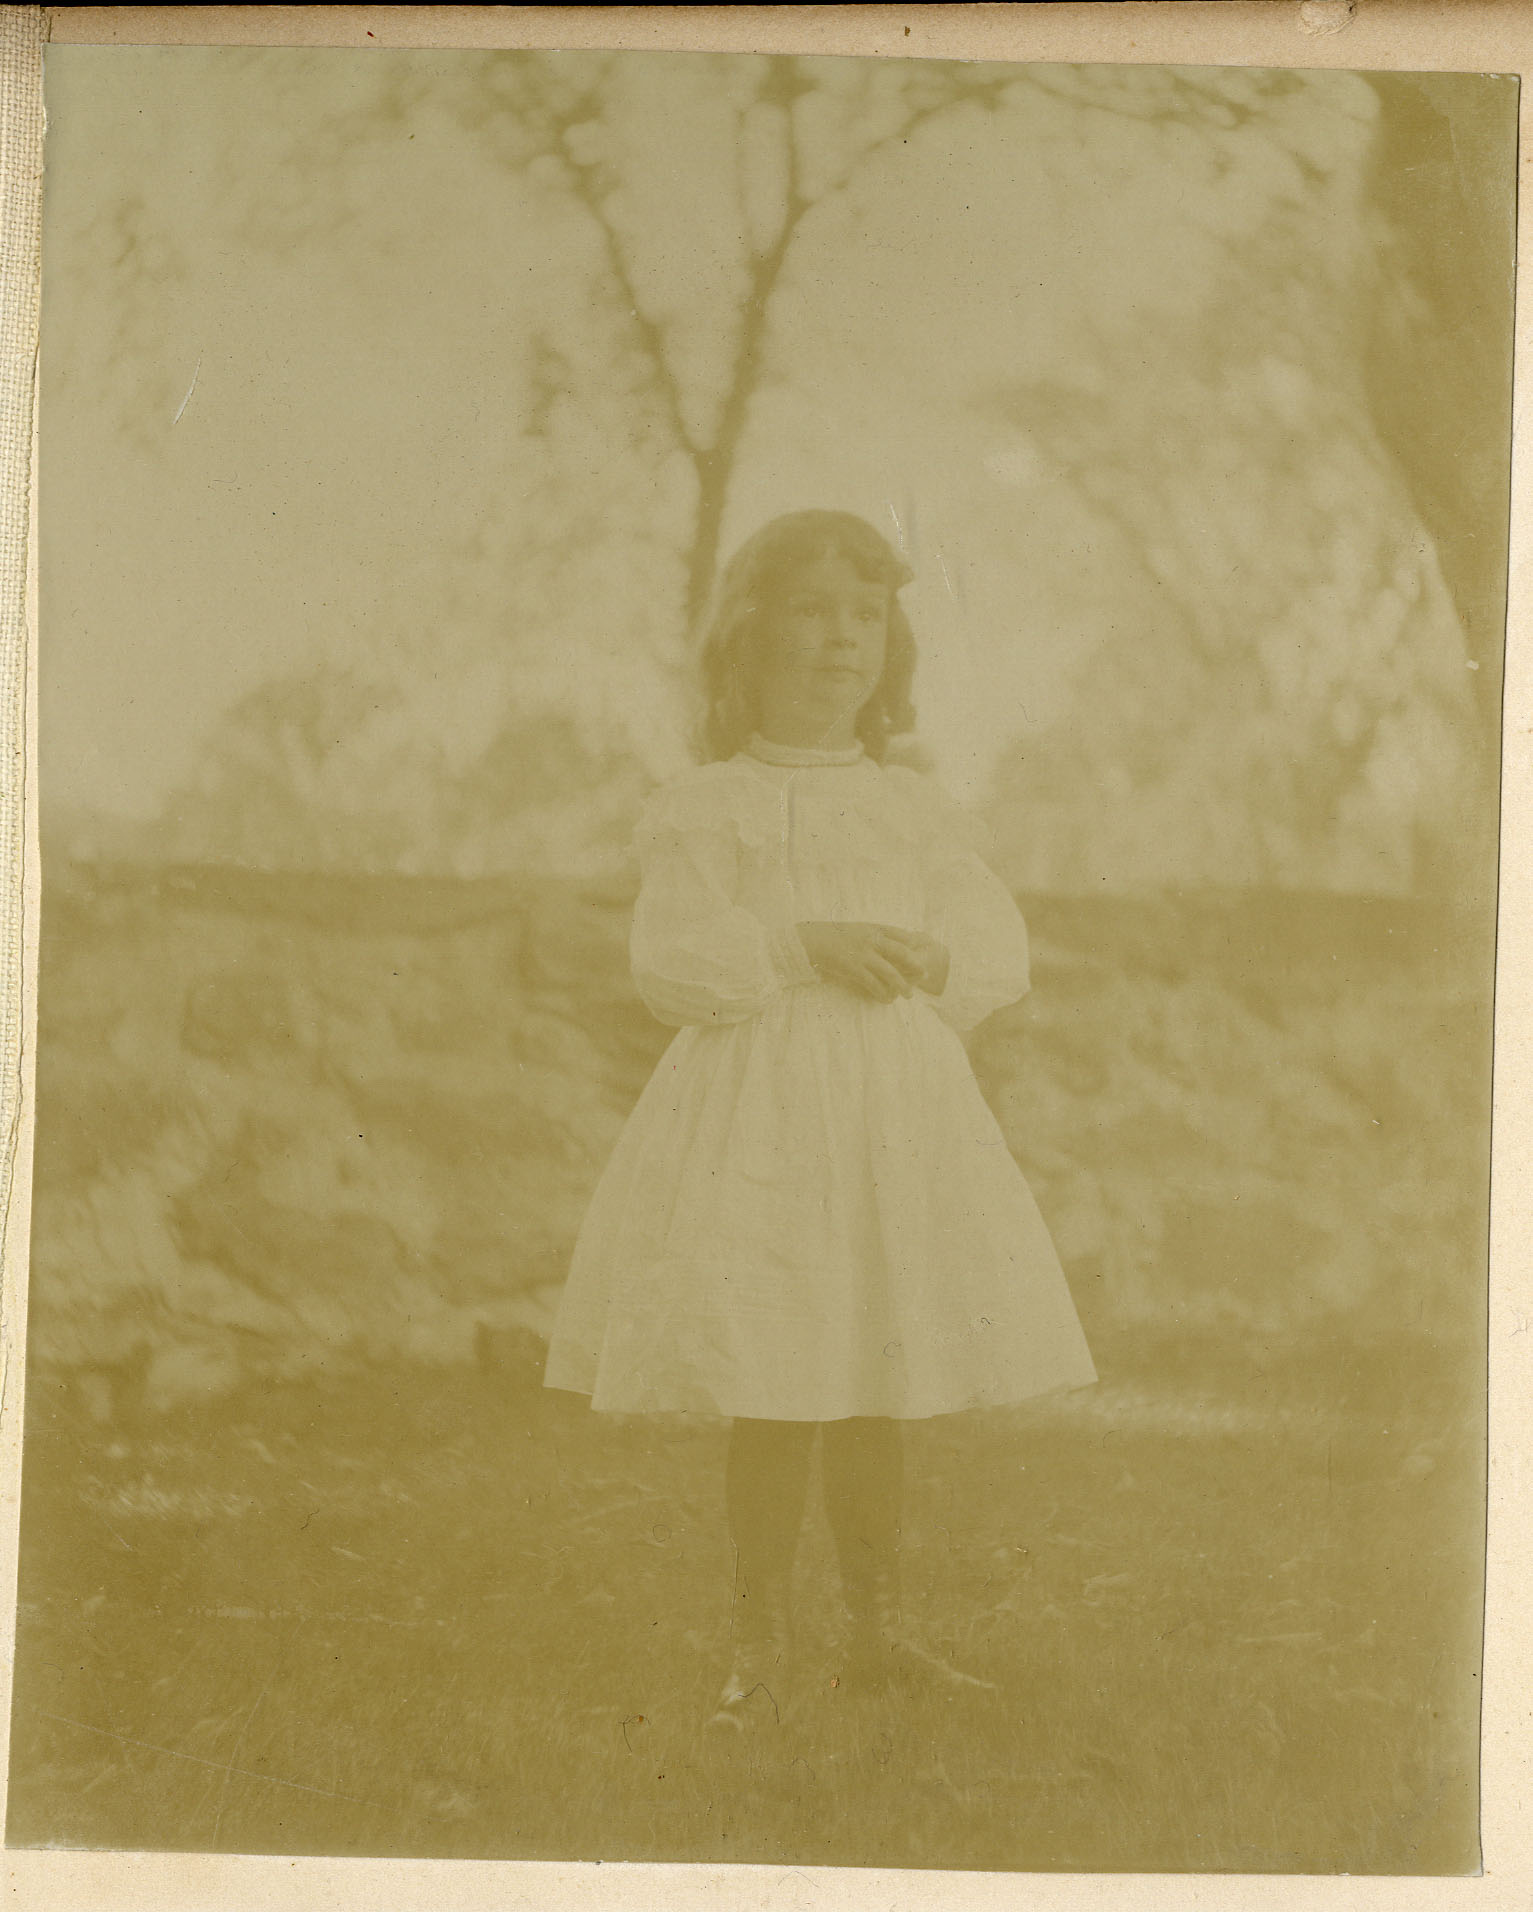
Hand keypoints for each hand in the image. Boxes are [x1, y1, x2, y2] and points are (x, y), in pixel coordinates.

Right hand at [797, 922, 944, 1003]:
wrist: (807, 941)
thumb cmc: (828, 936)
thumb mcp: (853, 929)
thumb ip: (870, 935)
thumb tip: (884, 945)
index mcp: (872, 928)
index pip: (902, 934)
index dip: (915, 944)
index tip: (922, 953)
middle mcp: (871, 939)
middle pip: (902, 952)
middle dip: (916, 965)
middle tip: (924, 975)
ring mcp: (863, 954)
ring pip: (890, 972)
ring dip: (902, 985)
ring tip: (909, 995)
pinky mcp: (853, 968)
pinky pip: (873, 983)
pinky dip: (882, 993)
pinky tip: (886, 1000)